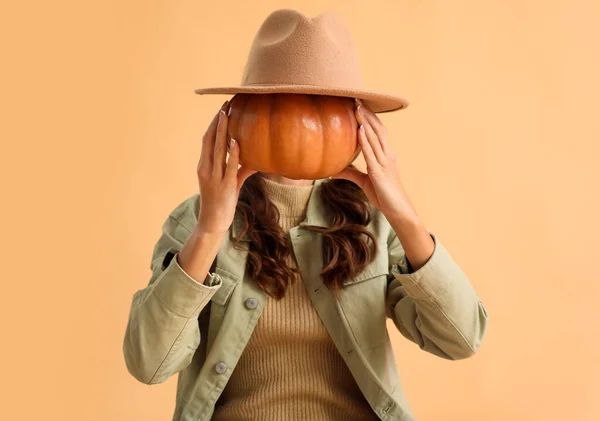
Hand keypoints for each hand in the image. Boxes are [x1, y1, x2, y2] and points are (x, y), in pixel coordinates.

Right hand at [196, 100, 256, 233]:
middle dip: (218, 120)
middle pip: (210, 139)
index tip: (221, 109)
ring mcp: (214, 177)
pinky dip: (233, 153)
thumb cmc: (221, 202)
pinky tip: (237, 141)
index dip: (214, 123)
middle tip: (225, 104)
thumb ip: (240, 170)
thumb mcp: (230, 183)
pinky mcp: (225, 186)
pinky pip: (229, 167)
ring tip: (229, 114)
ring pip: (217, 149)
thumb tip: (255, 161)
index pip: (207, 139)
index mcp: (204, 166)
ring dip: (223, 130)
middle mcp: (206, 168)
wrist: (212, 223)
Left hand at [331, 98, 417, 221]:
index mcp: (385, 155)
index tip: (360, 104)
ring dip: (366, 121)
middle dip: (367, 113)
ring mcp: (384, 162)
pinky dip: (365, 140)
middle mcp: (387, 155)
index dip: (369, 117)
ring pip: (375, 137)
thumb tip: (332, 170)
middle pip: (377, 129)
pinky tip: (360, 130)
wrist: (399, 210)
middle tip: (357, 98)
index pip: (377, 131)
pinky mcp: (379, 172)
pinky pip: (371, 153)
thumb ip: (350, 173)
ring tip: (357, 107)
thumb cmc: (384, 195)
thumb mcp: (363, 181)